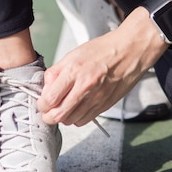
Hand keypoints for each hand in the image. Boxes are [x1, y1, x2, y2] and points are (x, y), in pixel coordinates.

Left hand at [38, 7, 166, 125]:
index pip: (49, 99)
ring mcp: (96, 98)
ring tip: (65, 107)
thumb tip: (45, 89)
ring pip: (71, 121)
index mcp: (74, 71)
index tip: (42, 103)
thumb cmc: (102, 50)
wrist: (129, 51)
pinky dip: (78, 118)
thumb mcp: (73, 55)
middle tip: (48, 112)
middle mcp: (85, 87)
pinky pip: (85, 120)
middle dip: (49, 116)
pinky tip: (78, 108)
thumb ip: (56, 72)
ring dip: (64, 117)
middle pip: (59, 115)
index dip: (42, 105)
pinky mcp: (105, 105)